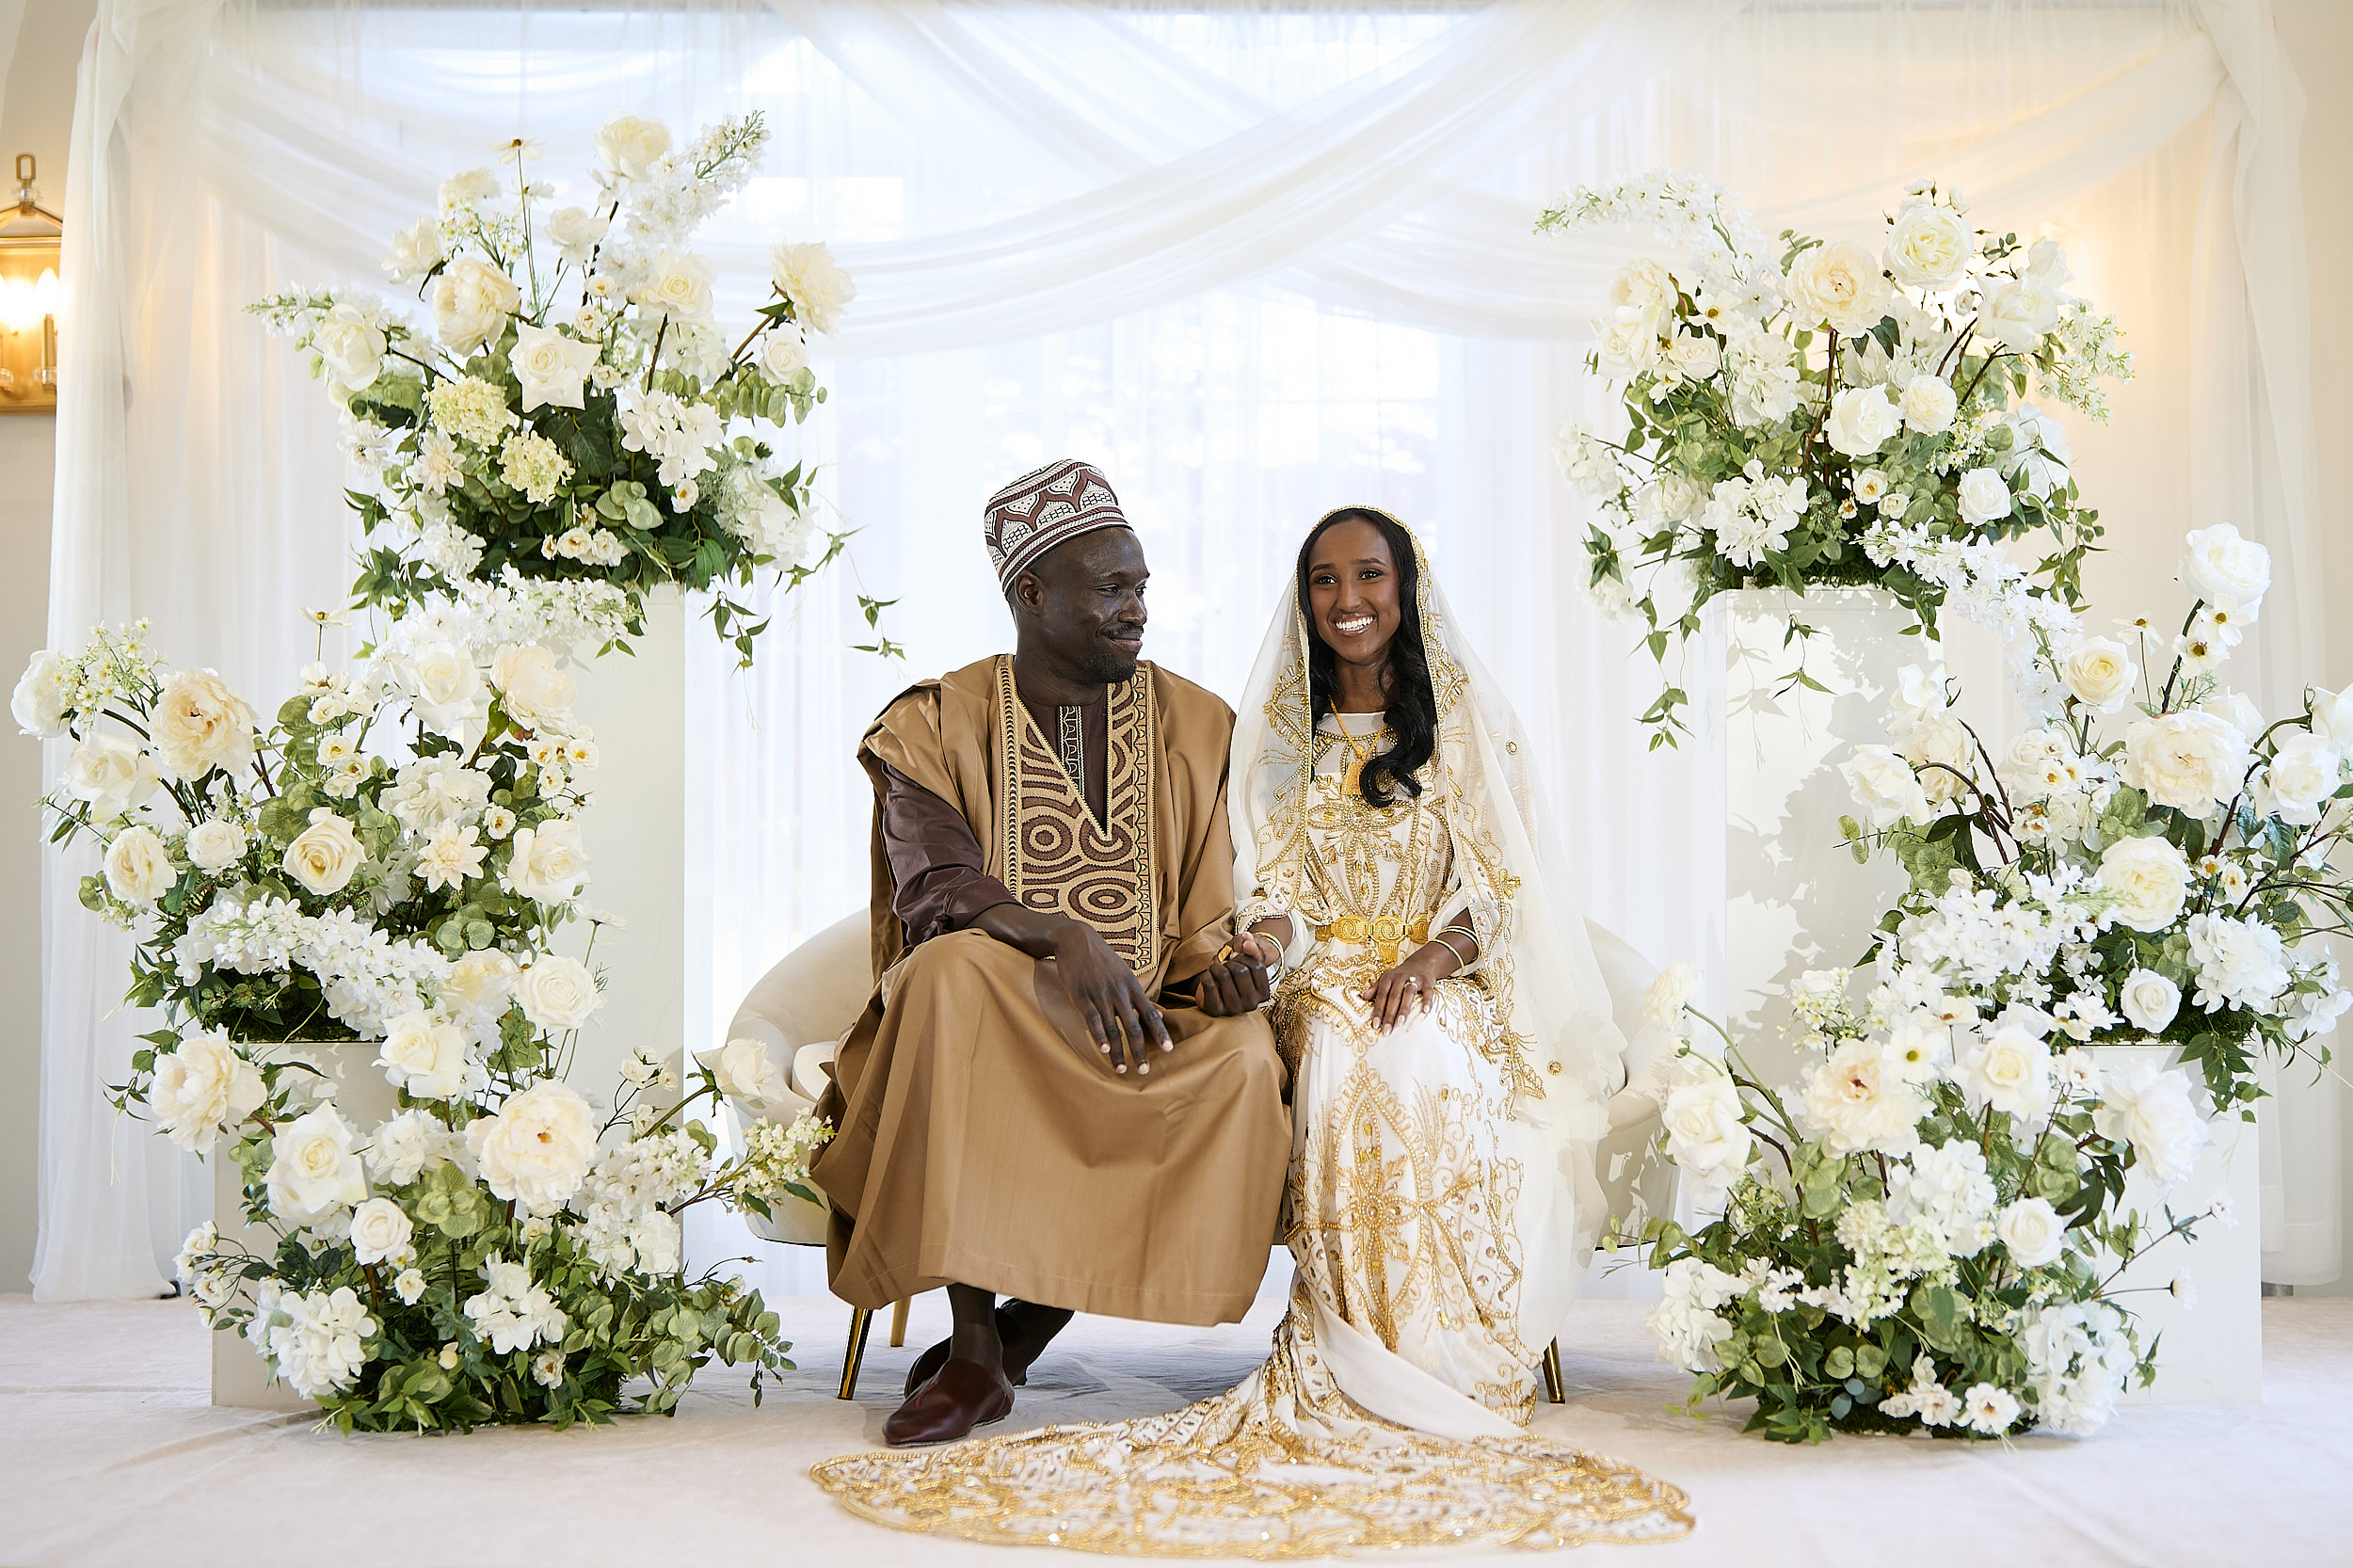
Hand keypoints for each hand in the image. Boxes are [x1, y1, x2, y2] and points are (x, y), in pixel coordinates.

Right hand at [1046, 920, 1171, 1075]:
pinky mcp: (1082, 995)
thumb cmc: (1103, 960)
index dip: (1160, 1032)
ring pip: (1112, 1028)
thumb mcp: (1126, 974)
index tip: (1169, 1050)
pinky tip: (1103, 1049)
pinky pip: (1092, 1018)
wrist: (1076, 939)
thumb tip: (1162, 1014)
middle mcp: (1119, 992)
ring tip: (1122, 1069)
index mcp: (1132, 987)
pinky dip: (1098, 1035)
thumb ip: (1142, 997)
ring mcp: (1100, 994)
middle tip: (1144, 1071)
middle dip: (1140, 1050)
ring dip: (1118, 1052)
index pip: (1151, 1013)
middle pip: (1133, 1026)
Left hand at [1194, 942, 1271, 1016]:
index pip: (1257, 966)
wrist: (1214, 997)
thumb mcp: (1247, 964)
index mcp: (1263, 993)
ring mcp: (1234, 1009)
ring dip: (1216, 967)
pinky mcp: (1216, 1011)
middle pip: (1241, 971)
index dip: (1244, 957)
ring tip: (1215, 970)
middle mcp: (1251, 1004)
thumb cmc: (1233, 979)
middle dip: (1229, 962)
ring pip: (1223, 975)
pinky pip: (1209, 984)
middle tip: (1224, 965)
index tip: (1236, 958)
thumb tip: (1247, 941)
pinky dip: (1206, 975)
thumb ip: (1253, 951)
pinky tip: (1208, 977)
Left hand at [1359, 944, 1453, 1032]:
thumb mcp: (1386, 978)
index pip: (1382, 996)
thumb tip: (1364, 997)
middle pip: (1394, 997)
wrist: (1421, 963)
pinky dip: (1427, 1000)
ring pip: (1408, 994)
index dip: (1378, 1010)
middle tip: (1386, 1030)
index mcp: (1388, 978)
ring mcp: (1414, 979)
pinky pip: (1427, 991)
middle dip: (1389, 1015)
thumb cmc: (1400, 976)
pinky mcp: (1427, 981)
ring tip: (1400, 1023)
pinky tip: (1425, 1011)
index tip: (1375, 1025)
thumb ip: (1375, 988)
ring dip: (1404, 1009)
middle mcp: (1400, 978)